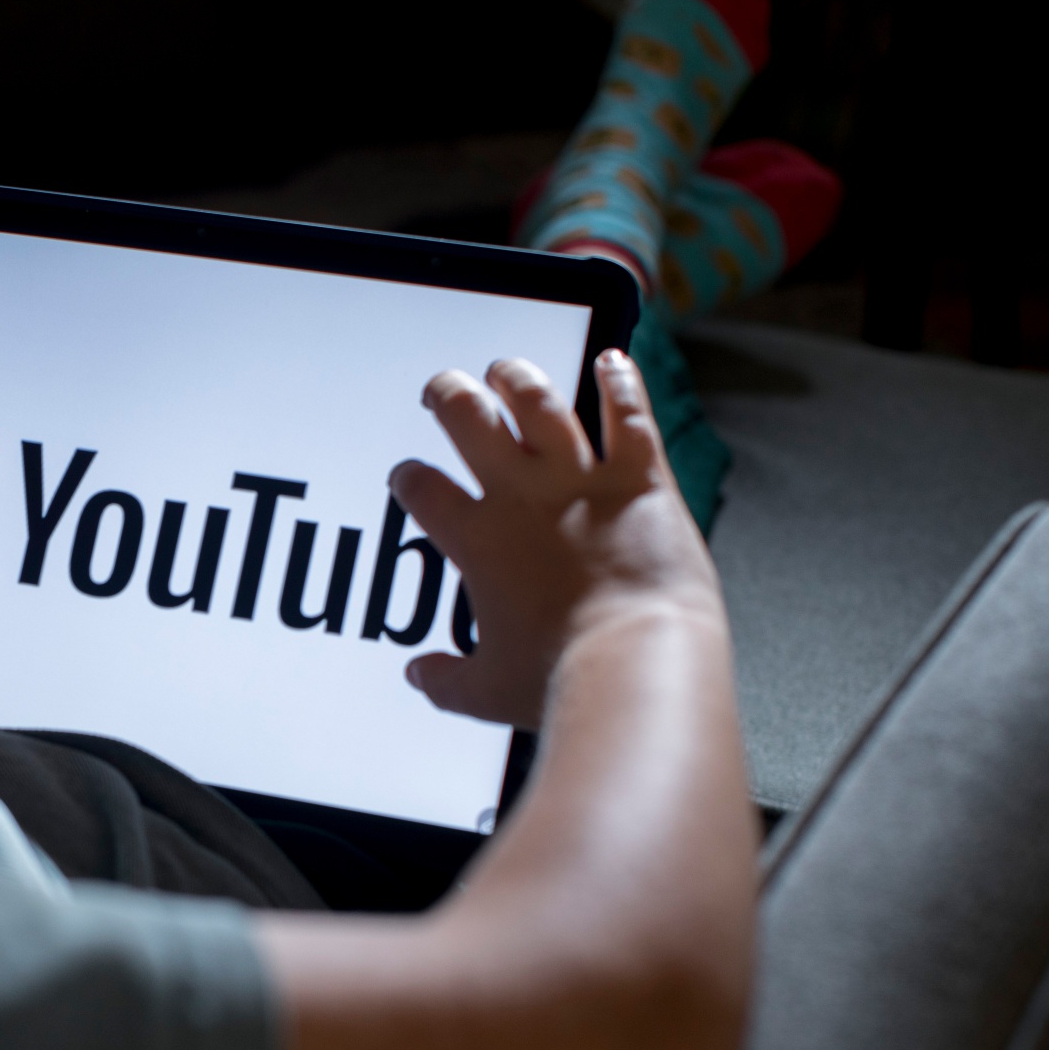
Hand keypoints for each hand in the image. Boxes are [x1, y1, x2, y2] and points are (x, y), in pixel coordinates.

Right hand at [389, 350, 720, 727]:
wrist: (636, 664)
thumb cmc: (559, 679)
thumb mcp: (486, 690)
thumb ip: (446, 681)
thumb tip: (421, 677)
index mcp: (476, 540)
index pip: (424, 489)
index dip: (409, 478)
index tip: (409, 476)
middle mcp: (521, 495)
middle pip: (468, 418)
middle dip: (447, 395)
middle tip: (441, 389)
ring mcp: (580, 479)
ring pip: (538, 402)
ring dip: (517, 378)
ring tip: (505, 370)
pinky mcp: (639, 478)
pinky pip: (627, 415)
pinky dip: (619, 381)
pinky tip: (612, 359)